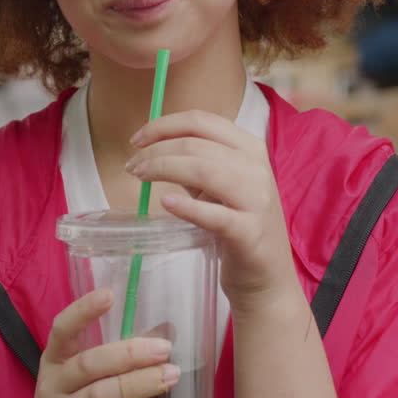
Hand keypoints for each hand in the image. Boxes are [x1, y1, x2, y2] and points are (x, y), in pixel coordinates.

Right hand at [14, 288, 186, 397]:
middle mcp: (54, 388)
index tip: (110, 294)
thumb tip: (164, 333)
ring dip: (139, 385)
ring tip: (172, 376)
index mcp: (54, 362)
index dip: (83, 311)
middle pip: (89, 364)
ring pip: (100, 397)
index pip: (62, 330)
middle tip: (164, 349)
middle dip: (128, 354)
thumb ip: (110, 356)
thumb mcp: (75, 377)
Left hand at [127, 110, 297, 309]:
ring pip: (204, 170)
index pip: (202, 121)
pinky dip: (187, 206)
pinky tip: (166, 203)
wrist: (266, 276)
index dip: (163, 125)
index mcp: (250, 148)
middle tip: (132, 166)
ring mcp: (257, 200)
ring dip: (164, 168)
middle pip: (197, 144)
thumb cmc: (237, 225)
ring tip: (139, 178)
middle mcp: (257, 168)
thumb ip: (195, 162)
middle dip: (156, 151)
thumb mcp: (219, 185)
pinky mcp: (250, 232)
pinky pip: (215, 215)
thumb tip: (150, 146)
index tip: (136, 140)